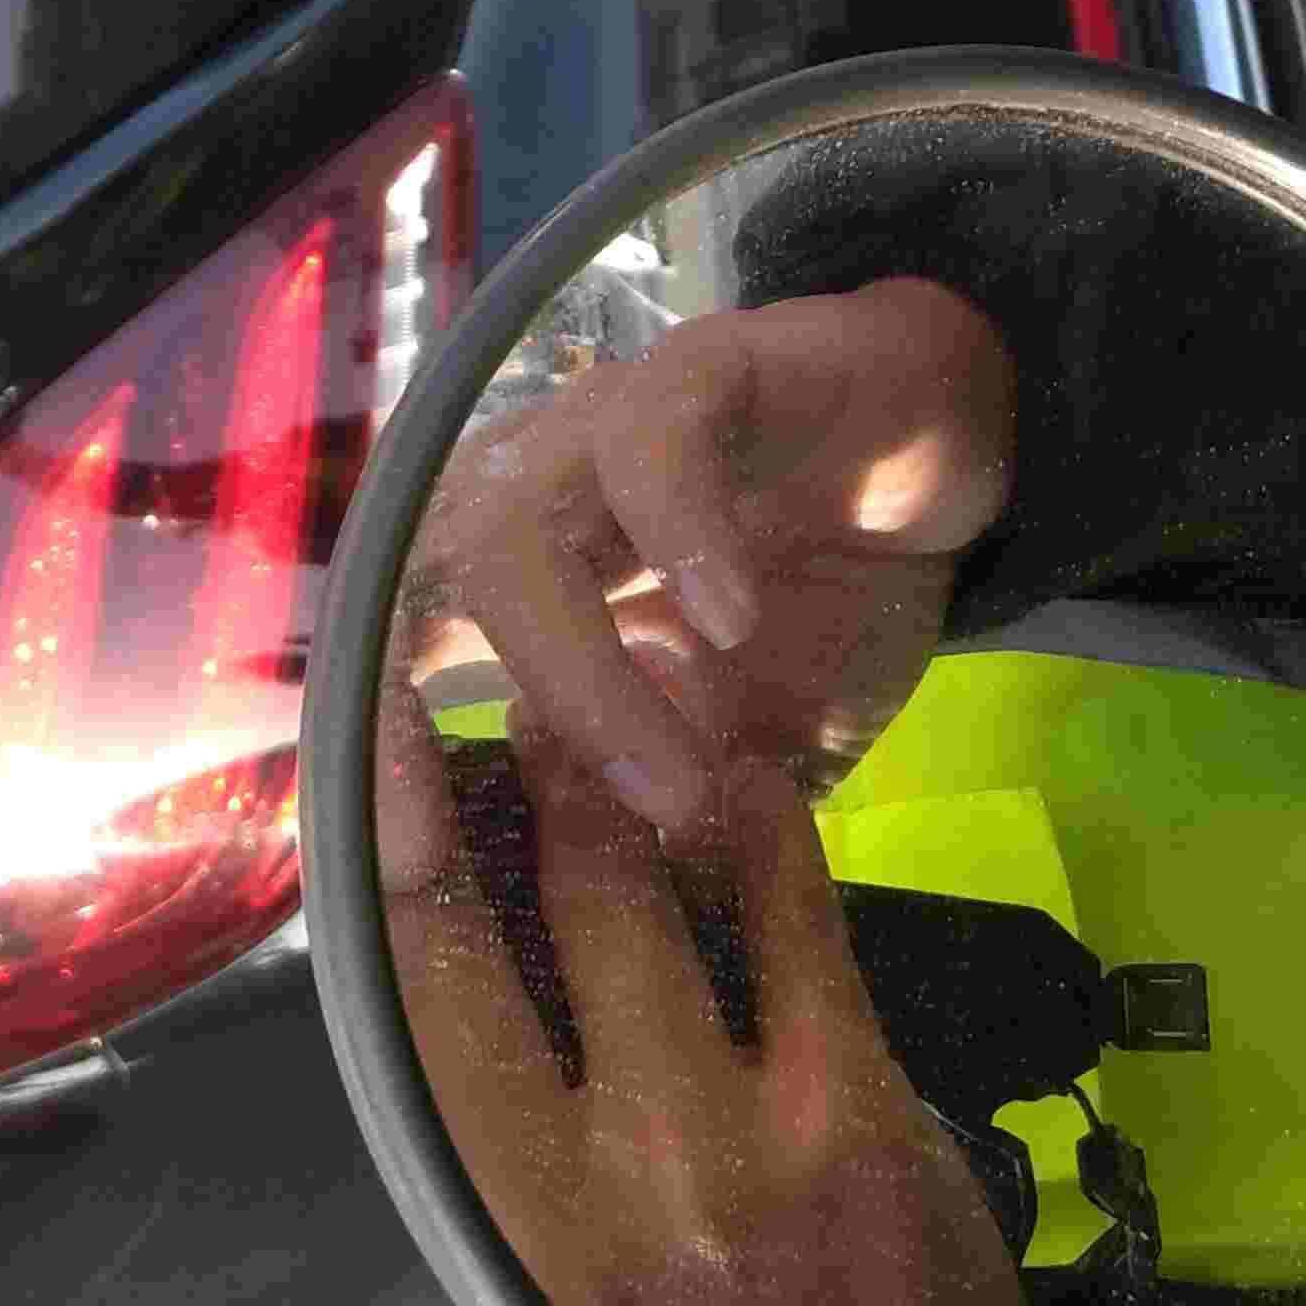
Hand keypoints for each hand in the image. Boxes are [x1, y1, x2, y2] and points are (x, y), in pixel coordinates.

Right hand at [375, 718, 1100, 1305]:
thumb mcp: (580, 1289)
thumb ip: (536, 1140)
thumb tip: (498, 946)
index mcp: (530, 1232)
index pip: (436, 998)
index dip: (399, 845)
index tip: (378, 736)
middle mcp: (628, 1188)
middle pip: (552, 917)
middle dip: (539, 775)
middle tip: (531, 686)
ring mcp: (756, 1146)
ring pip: (674, 905)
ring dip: (644, 782)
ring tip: (632, 710)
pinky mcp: (867, 1117)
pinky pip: (805, 929)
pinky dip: (771, 838)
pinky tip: (753, 788)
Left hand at [402, 277, 1017, 828]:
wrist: (944, 443)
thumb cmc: (819, 593)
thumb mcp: (755, 744)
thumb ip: (691, 815)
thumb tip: (637, 939)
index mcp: (513, 584)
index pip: (382, 664)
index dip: (361, 763)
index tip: (396, 878)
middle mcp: (530, 494)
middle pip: (401, 595)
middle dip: (390, 724)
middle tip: (436, 854)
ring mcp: (603, 427)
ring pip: (520, 533)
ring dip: (580, 676)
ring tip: (677, 788)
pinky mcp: (703, 367)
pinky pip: (655, 434)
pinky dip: (679, 530)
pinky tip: (732, 620)